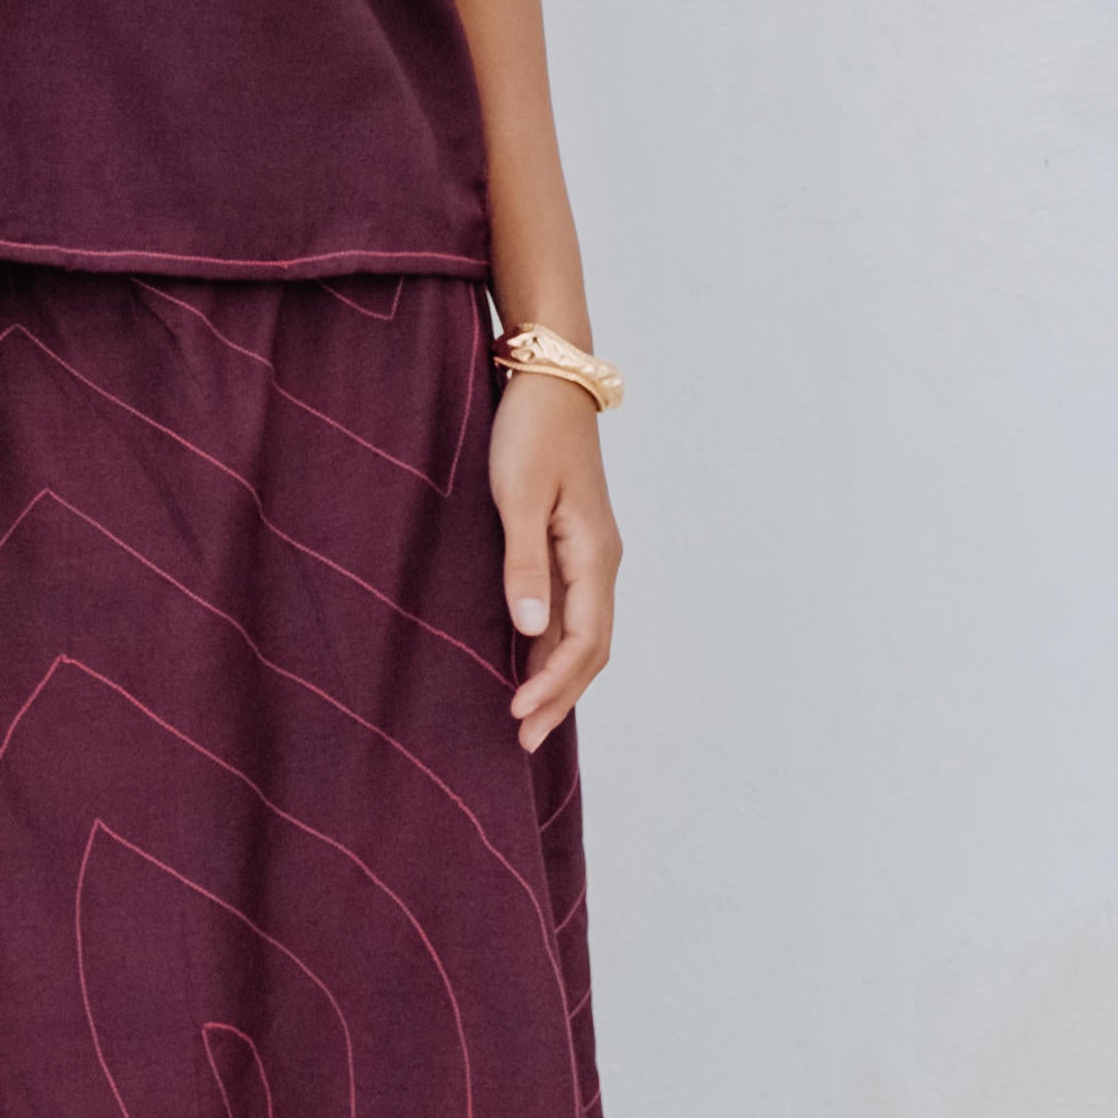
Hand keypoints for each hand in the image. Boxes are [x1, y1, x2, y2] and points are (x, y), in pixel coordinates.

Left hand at [490, 375, 618, 750]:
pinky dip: (553, 646)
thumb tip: (530, 628)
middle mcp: (600, 561)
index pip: (584, 641)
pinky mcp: (572, 543)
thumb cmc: (529, 431)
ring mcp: (589, 553)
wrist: (550, 378)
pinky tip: (528, 662)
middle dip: (560, 696)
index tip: (517, 714)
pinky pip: (571, 610)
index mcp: (593, 555)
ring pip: (583, 633)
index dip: (554, 684)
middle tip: (523, 740)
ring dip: (558, 676)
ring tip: (526, 717)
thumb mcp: (518, 495)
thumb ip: (523, 563)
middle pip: (591, 649)